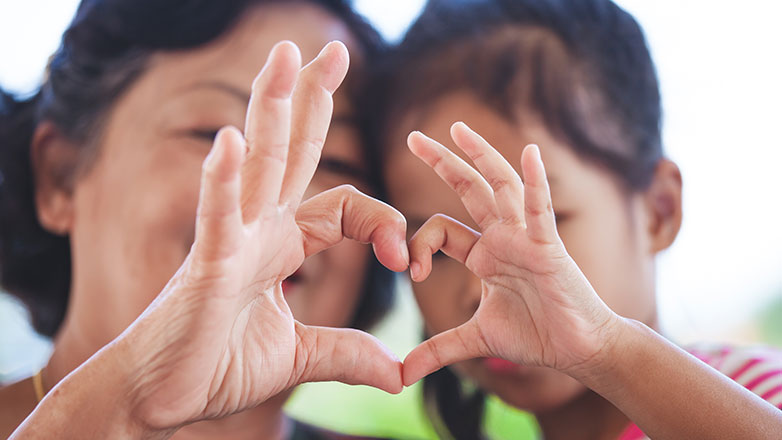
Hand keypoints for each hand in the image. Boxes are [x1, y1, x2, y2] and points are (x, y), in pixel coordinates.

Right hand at [119, 41, 407, 428]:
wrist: (159, 397)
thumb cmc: (216, 366)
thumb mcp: (299, 359)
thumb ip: (347, 353)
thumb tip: (397, 374)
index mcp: (281, 245)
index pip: (345, 207)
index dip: (383, 222)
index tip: (403, 260)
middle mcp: (258, 231)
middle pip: (290, 153)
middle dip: (311, 99)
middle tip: (330, 49)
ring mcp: (230, 242)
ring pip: (257, 166)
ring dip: (270, 109)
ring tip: (285, 54)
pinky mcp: (205, 267)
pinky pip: (217, 217)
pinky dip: (223, 180)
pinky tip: (231, 141)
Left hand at [402, 122, 619, 385]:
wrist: (578, 349)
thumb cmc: (535, 336)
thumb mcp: (476, 339)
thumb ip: (438, 349)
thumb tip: (401, 375)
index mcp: (484, 254)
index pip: (442, 229)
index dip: (418, 243)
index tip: (410, 272)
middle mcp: (502, 238)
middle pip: (469, 190)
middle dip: (442, 162)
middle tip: (413, 137)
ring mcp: (525, 238)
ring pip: (500, 187)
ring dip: (480, 157)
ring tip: (458, 128)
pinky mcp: (548, 247)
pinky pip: (540, 210)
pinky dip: (535, 182)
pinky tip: (529, 153)